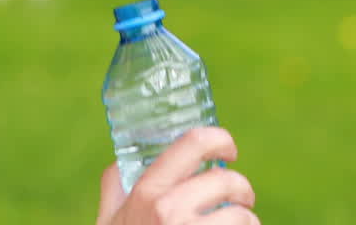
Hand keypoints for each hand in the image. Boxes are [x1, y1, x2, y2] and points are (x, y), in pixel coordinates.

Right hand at [95, 127, 257, 224]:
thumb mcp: (109, 221)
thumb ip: (115, 189)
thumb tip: (123, 162)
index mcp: (146, 192)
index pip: (194, 143)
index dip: (220, 139)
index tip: (227, 150)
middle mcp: (170, 210)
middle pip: (228, 180)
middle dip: (241, 189)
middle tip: (239, 198)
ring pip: (244, 217)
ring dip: (246, 222)